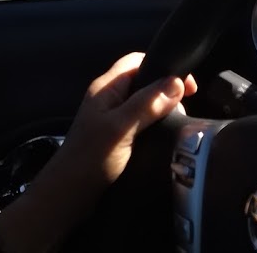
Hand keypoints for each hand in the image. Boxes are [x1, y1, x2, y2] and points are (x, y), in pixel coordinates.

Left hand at [0, 52, 195, 252]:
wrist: (69, 194)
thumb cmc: (90, 159)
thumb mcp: (120, 128)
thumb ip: (146, 105)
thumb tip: (176, 83)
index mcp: (106, 88)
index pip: (136, 61)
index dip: (162, 66)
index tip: (187, 84)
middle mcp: (108, 99)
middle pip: (142, 82)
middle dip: (165, 91)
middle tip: (182, 108)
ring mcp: (111, 119)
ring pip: (143, 105)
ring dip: (161, 111)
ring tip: (176, 124)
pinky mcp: (116, 138)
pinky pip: (141, 123)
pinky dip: (155, 126)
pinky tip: (164, 138)